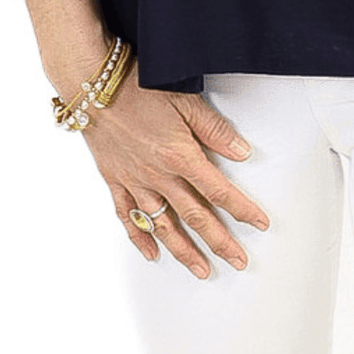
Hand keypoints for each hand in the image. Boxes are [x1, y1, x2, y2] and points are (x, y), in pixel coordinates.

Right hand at [77, 55, 270, 280]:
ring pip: (163, 226)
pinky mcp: (114, 180)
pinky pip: (127, 217)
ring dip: (184, 251)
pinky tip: (151, 253)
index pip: (219, 191)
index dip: (243, 210)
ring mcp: (134, 181)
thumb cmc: (137, 85)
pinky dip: (140, 238)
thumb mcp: (185, 100)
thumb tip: (241, 152)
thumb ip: (214, 130)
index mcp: (180, 155)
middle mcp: (158, 175)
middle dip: (220, 242)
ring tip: (202, 270)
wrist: (92, 83)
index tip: (260, 223)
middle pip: (196, 217)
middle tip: (239, 261)